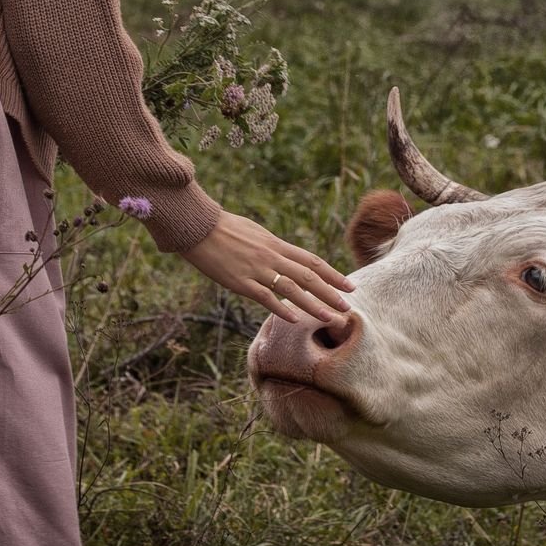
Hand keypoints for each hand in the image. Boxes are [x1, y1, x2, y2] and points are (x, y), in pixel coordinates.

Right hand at [180, 211, 353, 323]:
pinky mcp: (240, 282)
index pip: (312, 261)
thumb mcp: (255, 233)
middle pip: (309, 277)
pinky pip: (265, 298)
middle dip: (331, 293)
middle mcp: (272, 257)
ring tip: (329, 318)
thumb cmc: (224, 228)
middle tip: (347, 307)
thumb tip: (284, 256)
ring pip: (292, 290)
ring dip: (313, 305)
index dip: (333, 275)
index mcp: (277, 244)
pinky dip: (281, 309)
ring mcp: (257, 270)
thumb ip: (272, 247)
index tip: (349, 286)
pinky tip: (294, 320)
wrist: (197, 226)